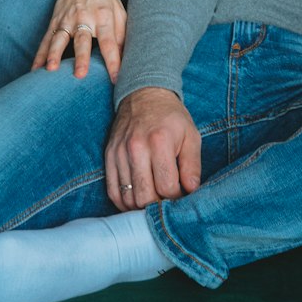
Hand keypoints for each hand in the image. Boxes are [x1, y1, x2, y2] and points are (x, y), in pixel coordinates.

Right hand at [31, 0, 126, 81]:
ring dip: (55, 54)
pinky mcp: (55, 22)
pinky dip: (40, 54)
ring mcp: (66, 20)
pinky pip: (46, 39)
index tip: (116, 78)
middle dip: (81, 58)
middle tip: (80, 75)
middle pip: (82, 40)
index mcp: (103, 16)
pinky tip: (35, 69)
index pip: (109, 41)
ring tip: (51, 69)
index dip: (113, 60)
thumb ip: (122, 34)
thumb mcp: (118, 10)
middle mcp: (84, 18)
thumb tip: (127, 59)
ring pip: (60, 39)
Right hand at [104, 87, 201, 211]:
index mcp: (159, 141)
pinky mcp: (109, 156)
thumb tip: (192, 191)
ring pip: (127, 198)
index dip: (177, 198)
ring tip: (154, 201)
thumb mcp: (191, 135)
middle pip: (145, 197)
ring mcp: (119, 152)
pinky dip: (124, 203)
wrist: (144, 94)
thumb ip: (192, 165)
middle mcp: (136, 148)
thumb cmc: (171, 118)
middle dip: (158, 206)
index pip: (167, 187)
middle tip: (167, 202)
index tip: (182, 194)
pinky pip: (112, 191)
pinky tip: (136, 200)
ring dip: (141, 207)